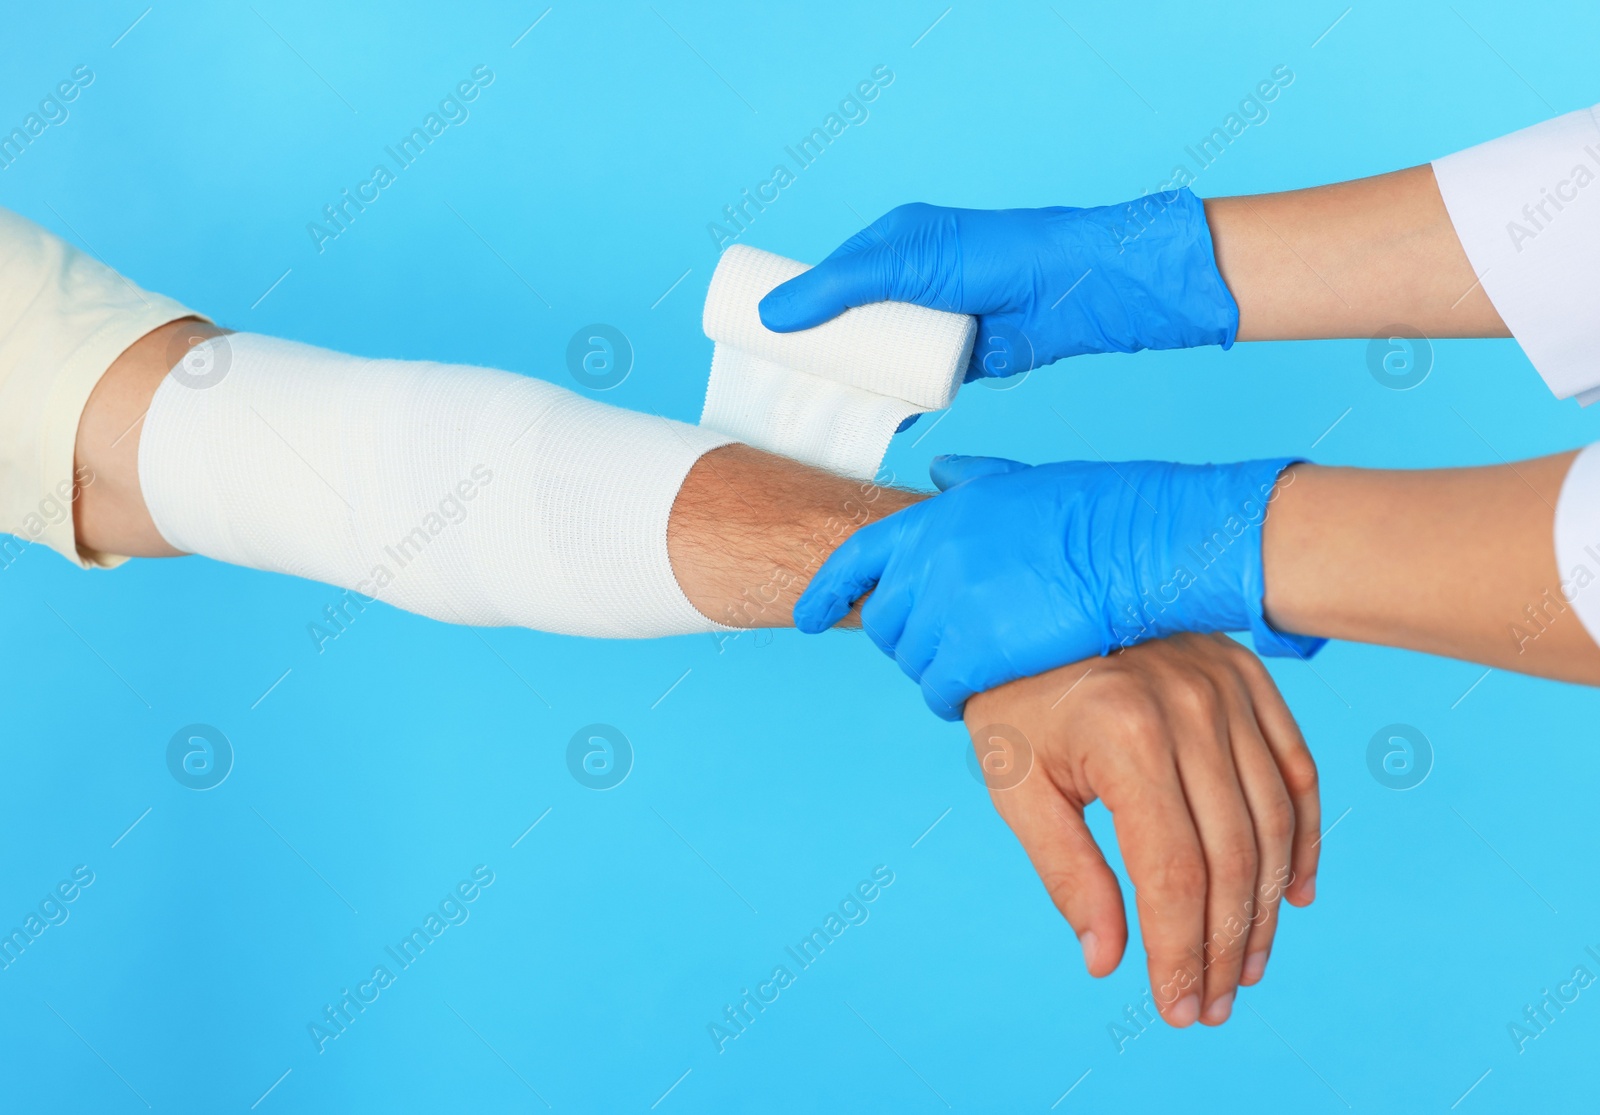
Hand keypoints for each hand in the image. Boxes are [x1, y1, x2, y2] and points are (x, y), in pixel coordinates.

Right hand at [756, 191, 1238, 380]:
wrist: (1069, 292)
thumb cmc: (991, 258)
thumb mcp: (903, 263)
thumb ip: (839, 287)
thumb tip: (771, 314)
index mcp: (893, 244)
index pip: (829, 277)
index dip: (795, 306)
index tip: (760, 337)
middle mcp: (909, 282)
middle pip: (848, 322)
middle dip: (818, 352)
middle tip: (780, 383)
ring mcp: (933, 322)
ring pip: (878, 356)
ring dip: (852, 381)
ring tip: (813, 407)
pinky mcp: (956, 359)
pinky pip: (910, 383)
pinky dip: (890, 402)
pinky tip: (864, 420)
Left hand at [793, 453, 1321, 719]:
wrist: (1138, 544)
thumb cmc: (1098, 510)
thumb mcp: (1021, 482)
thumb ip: (972, 486)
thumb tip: (941, 472)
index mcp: (936, 515)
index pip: (857, 558)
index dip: (829, 591)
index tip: (808, 616)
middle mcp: (930, 558)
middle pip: (886, 621)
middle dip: (907, 639)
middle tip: (945, 650)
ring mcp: (947, 606)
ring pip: (913, 661)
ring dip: (936, 672)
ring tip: (972, 671)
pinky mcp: (974, 653)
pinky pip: (941, 691)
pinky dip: (954, 699)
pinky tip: (978, 698)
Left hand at [965, 633, 1318, 1027]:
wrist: (1031, 595)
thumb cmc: (1014, 697)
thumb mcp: (1016, 785)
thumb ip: (1067, 872)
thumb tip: (1108, 960)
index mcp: (1127, 736)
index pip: (1173, 873)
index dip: (1181, 952)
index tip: (1177, 1008)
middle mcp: (1191, 709)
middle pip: (1234, 858)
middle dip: (1225, 946)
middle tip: (1213, 1004)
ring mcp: (1229, 690)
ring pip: (1273, 822)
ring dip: (1268, 908)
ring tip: (1245, 965)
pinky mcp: (1249, 678)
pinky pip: (1296, 770)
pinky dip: (1305, 837)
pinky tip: (1296, 894)